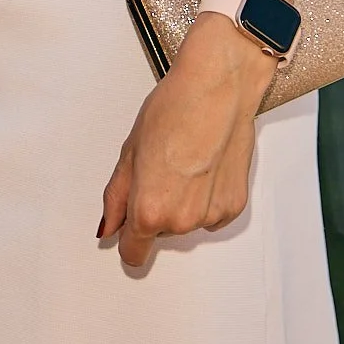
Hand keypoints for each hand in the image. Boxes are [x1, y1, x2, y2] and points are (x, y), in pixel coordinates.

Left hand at [99, 17, 276, 268]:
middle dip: (156, 208)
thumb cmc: (174, 110)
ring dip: (183, 202)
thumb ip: (116, 197)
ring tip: (185, 162)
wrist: (218, 89)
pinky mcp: (234, 206)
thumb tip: (109, 226)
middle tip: (159, 169)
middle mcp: (182, 221)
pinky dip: (207, 197)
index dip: (127, 241)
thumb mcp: (129, 152)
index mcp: (150, 210)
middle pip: (160, 232)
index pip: (134, 254)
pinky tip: (205, 166)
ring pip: (187, 222)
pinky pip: (211, 214)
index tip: (127, 232)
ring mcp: (211, 216)